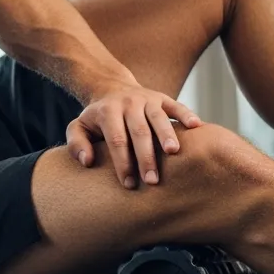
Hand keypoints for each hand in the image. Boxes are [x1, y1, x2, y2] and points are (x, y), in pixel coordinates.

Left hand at [66, 82, 201, 188]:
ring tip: (174, 153)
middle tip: (152, 181)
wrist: (112, 88)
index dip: (123, 162)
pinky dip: (187, 115)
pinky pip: (176, 106)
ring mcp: (147, 99)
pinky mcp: (163, 98)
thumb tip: (87, 161)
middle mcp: (128, 103)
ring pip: (158, 118)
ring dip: (167, 135)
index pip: (116, 139)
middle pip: (139, 131)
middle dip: (146, 157)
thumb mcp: (79, 127)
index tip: (129, 184)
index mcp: (107, 112)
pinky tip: (197, 127)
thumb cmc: (97, 118)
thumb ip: (76, 144)